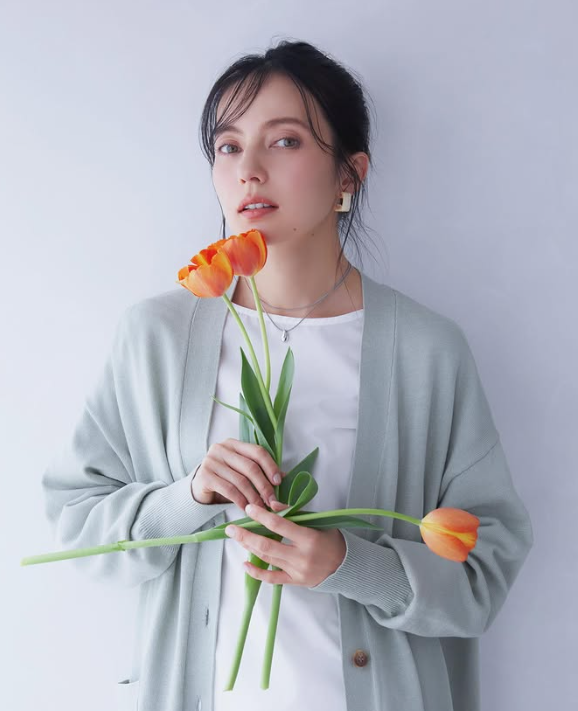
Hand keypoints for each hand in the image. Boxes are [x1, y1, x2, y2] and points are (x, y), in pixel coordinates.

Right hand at [191, 439, 286, 511]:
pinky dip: (240, 501)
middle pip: (250, 467)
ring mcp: (211, 461)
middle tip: (272, 502)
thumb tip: (285, 477)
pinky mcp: (204, 475)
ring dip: (253, 497)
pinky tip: (246, 508)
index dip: (270, 466)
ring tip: (261, 508)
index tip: (279, 482)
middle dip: (264, 486)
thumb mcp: (242, 473)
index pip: (257, 452)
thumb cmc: (224, 480)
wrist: (198, 489)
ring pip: (240, 480)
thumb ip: (260, 472)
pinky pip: (229, 490)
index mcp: (234, 444)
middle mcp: (221, 448)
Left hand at [225, 503, 346, 586]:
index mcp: (309, 538)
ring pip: (267, 559)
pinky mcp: (295, 581)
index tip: (249, 508)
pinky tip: (245, 563)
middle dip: (246, 536)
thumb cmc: (331, 538)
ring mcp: (297, 571)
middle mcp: (302, 557)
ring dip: (249, 547)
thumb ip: (294, 513)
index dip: (262, 516)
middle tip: (230, 528)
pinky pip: (272, 578)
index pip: (280, 525)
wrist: (346, 565)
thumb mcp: (317, 521)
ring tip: (237, 537)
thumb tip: (271, 505)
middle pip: (267, 545)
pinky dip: (257, 572)